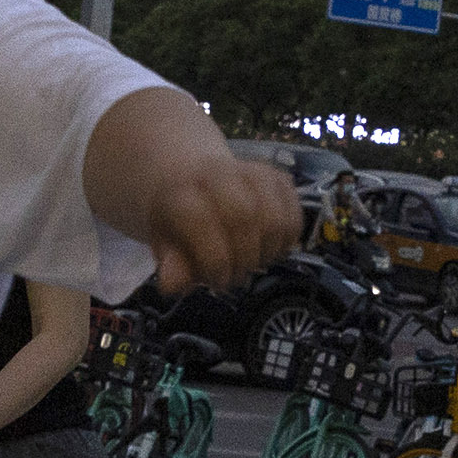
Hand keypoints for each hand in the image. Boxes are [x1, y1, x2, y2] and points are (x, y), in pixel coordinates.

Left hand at [139, 154, 303, 295]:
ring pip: (275, 218)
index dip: (213, 260)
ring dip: (266, 252)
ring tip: (251, 263)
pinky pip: (295, 217)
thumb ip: (170, 265)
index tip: (214, 281)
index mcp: (181, 187)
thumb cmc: (177, 221)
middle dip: (243, 258)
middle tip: (234, 276)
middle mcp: (217, 171)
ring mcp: (252, 171)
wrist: (193, 181)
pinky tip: (267, 248)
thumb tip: (172, 285)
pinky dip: (285, 243)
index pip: (200, 218)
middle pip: (244, 215)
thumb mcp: (163, 244)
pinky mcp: (280, 180)